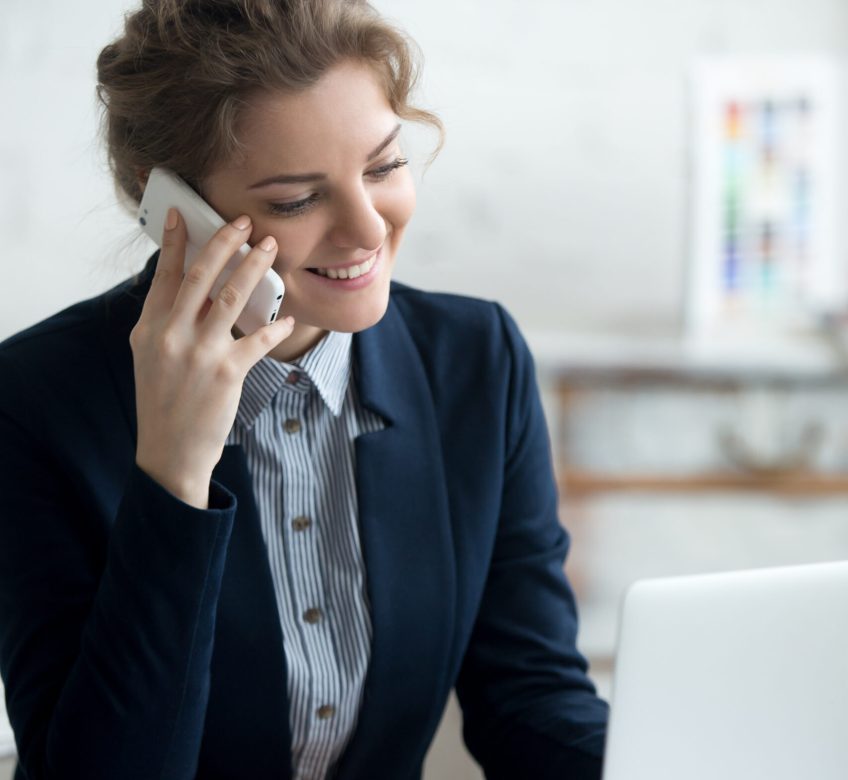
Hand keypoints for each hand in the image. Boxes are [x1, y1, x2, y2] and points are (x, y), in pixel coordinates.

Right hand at [130, 209, 293, 507]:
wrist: (170, 451)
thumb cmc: (164, 401)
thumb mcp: (152, 357)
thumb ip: (168, 323)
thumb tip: (196, 290)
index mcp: (150, 328)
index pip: (163, 276)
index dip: (174, 242)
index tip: (181, 213)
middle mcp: (171, 336)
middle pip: (200, 277)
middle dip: (224, 243)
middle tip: (244, 222)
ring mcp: (198, 354)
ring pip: (232, 298)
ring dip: (254, 268)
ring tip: (270, 249)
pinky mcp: (226, 373)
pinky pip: (258, 339)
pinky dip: (276, 327)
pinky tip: (288, 319)